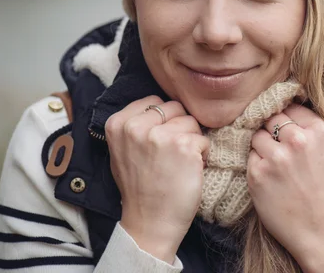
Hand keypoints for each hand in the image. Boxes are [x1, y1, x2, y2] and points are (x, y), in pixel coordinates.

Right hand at [105, 96, 209, 263]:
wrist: (150, 222)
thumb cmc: (140, 187)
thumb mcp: (123, 150)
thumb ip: (136, 125)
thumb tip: (160, 105)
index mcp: (118, 123)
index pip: (154, 101)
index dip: (164, 120)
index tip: (159, 142)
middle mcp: (136, 126)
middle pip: (175, 108)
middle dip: (179, 127)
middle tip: (172, 154)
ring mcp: (160, 135)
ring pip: (192, 122)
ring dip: (192, 141)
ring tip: (180, 162)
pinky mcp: (183, 145)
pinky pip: (204, 139)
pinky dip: (203, 154)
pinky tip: (190, 170)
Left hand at [247, 104, 323, 272]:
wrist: (321, 231)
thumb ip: (315, 129)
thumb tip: (293, 107)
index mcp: (320, 131)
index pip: (291, 107)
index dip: (286, 117)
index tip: (284, 126)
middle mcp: (297, 140)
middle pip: (271, 117)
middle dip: (271, 127)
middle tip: (276, 143)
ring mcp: (276, 157)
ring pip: (257, 135)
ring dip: (262, 145)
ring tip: (274, 162)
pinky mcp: (257, 174)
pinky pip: (249, 156)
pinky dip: (256, 164)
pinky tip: (269, 177)